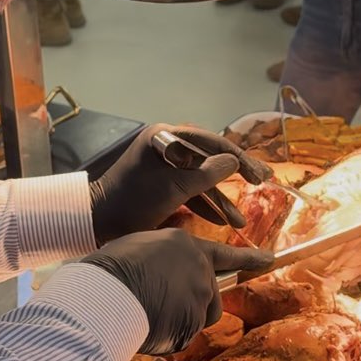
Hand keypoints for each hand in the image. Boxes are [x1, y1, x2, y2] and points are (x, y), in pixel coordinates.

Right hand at [79, 229, 273, 353]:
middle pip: (211, 294)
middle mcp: (200, 267)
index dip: (247, 257)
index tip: (269, 259)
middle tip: (163, 308)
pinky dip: (170, 337)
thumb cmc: (111, 267)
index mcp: (185, 244)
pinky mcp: (195, 320)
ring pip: (201, 317)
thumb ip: (161, 259)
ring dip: (184, 321)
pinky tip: (149, 327)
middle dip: (194, 304)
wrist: (108, 291)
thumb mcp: (138, 249)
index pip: (223, 253)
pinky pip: (185, 336)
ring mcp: (200, 294)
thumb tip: (159, 273)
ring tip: (151, 315)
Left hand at [90, 124, 273, 244]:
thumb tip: (232, 162)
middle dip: (235, 173)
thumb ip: (206, 174)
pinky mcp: (160, 185)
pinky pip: (188, 190)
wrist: (98, 222)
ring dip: (220, 198)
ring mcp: (163, 166)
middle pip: (208, 157)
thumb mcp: (174, 187)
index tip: (258, 174)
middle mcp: (166, 146)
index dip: (238, 157)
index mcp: (165, 137)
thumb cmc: (133, 200)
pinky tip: (223, 220)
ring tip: (242, 220)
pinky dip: (204, 204)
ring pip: (200, 178)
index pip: (210, 141)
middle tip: (262, 181)